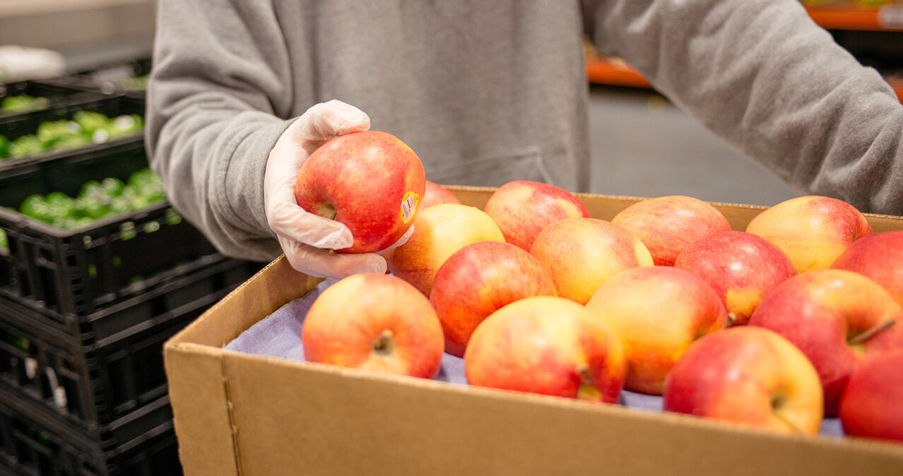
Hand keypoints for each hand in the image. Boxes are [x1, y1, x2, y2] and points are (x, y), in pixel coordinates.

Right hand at [264, 100, 407, 278]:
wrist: (300, 162)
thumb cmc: (307, 141)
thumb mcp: (313, 121)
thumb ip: (330, 116)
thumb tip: (360, 122)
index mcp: (278, 197)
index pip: (286, 220)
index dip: (312, 232)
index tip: (344, 235)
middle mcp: (289, 228)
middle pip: (306, 257)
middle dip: (340, 267)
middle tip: (377, 264)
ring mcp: (306, 241)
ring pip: (325, 266)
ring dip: (357, 269)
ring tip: (391, 263)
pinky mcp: (326, 246)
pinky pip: (344, 258)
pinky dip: (370, 254)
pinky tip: (402, 239)